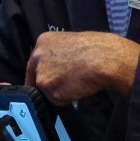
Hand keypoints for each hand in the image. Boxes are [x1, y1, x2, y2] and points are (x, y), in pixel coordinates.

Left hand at [24, 31, 139, 104]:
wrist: (104, 58)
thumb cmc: (97, 50)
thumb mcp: (72, 44)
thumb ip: (60, 56)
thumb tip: (60, 69)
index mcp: (44, 41)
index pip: (35, 63)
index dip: (42, 74)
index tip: (46, 82)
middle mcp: (37, 55)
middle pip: (37, 77)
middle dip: (49, 84)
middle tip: (66, 84)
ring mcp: (41, 70)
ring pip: (46, 90)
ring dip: (60, 92)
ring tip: (77, 83)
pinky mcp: (46, 86)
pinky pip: (55, 99)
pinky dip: (66, 98)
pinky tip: (77, 87)